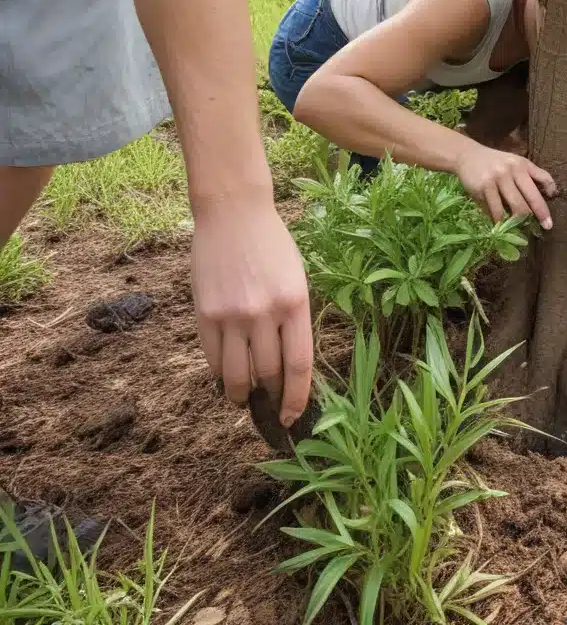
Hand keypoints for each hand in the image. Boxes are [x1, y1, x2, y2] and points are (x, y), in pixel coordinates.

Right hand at [190, 196, 312, 426]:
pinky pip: (212, 358)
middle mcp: (264, 312)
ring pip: (236, 375)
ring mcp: (231, 315)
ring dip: (242, 395)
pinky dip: (220, 374)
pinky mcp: (204, 313)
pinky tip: (227, 378)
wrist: (234, 212)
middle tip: (271, 406)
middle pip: (268, 374)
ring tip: (246, 400)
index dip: (297, 398)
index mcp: (296, 303)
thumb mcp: (297, 278)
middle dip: (271, 396)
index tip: (292, 416)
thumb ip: (294, 318)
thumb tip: (290, 365)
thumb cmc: (272, 245)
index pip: (299, 365)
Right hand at [454, 142, 556, 227]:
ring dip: (519, 221)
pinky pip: (496, 210)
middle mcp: (512, 170)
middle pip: (531, 198)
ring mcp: (497, 179)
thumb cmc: (495, 162)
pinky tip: (501, 224)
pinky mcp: (484, 187)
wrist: (467, 155)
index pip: (544, 179)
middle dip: (540, 215)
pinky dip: (500, 220)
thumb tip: (550, 193)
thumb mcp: (515, 163)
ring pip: (514, 207)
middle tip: (546, 227)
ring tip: (521, 228)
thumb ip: (531, 175)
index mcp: (523, 164)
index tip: (553, 210)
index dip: (551, 193)